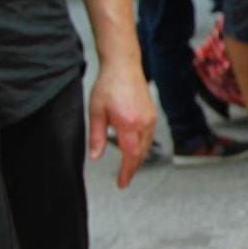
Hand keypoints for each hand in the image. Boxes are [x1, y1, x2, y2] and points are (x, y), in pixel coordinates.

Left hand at [88, 61, 156, 188]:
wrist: (123, 66)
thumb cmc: (109, 85)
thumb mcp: (96, 112)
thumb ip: (96, 137)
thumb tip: (95, 156)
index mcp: (128, 123)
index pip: (131, 156)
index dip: (127, 172)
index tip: (122, 183)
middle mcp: (143, 122)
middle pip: (141, 154)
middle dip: (133, 168)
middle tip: (124, 178)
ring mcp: (150, 118)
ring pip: (147, 146)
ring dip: (138, 158)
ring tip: (129, 166)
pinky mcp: (152, 114)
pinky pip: (149, 136)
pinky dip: (143, 146)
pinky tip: (135, 147)